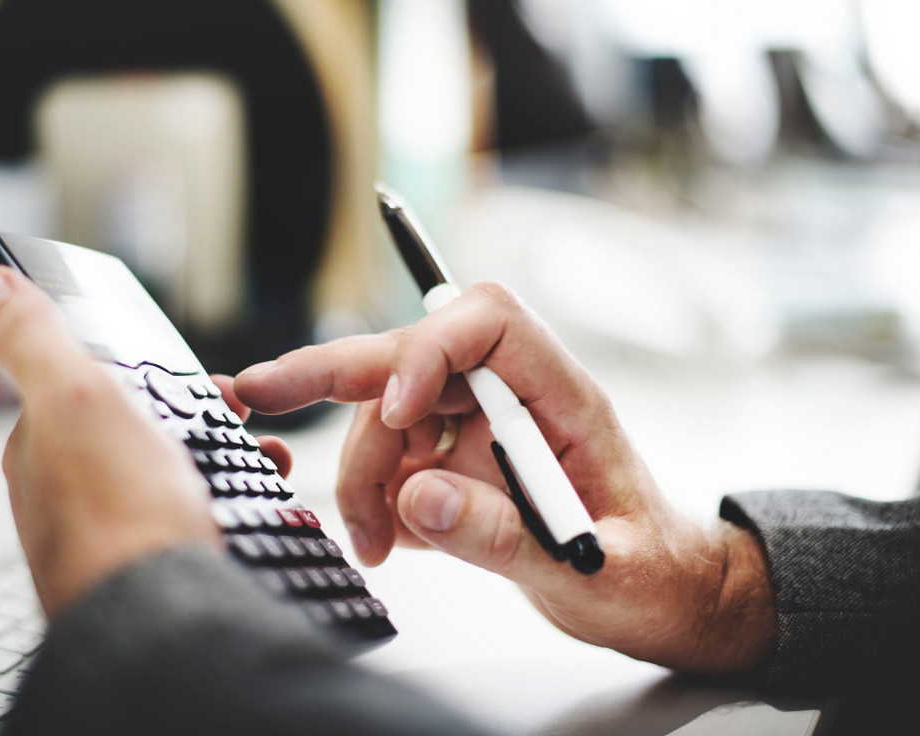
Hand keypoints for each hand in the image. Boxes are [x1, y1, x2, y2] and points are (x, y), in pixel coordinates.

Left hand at [0, 266, 291, 616]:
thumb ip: (29, 337)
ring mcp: (107, 534)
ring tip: (262, 457)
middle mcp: (65, 494)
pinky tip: (246, 508)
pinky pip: (189, 520)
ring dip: (220, 458)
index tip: (202, 375)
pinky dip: (224, 503)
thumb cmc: (117, 511)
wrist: (158, 618)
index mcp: (41, 448)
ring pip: (168, 476)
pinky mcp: (147, 568)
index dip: (151, 373)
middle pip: (136, 432)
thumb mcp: (72, 395)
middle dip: (194, 415)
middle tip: (239, 413)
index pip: (91, 386)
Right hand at [235, 281, 774, 674]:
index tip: (394, 413)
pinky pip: (395, 460)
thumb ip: (507, 536)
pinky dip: (374, 497)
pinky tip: (390, 540)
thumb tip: (419, 498)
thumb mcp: (593, 571)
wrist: (658, 597)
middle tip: (261, 391)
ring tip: (369, 544)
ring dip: (361, 475)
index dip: (428, 349)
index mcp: (561, 396)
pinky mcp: (459, 463)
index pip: (488, 322)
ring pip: (389, 417)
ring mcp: (481, 428)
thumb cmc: (650, 574)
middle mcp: (513, 398)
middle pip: (414, 357)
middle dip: (336, 372)